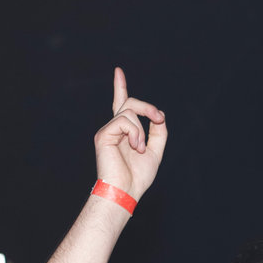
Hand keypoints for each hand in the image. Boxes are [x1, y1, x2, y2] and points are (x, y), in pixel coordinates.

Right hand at [94, 67, 167, 200]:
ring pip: (129, 111)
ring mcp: (107, 131)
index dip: (120, 87)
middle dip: (148, 108)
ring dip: (142, 129)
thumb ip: (158, 132)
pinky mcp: (103, 135)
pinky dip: (135, 133)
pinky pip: (124, 121)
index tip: (118, 71)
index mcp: (124, 132)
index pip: (122, 105)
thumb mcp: (155, 151)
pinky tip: (135, 147)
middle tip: (159, 118)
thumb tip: (159, 116)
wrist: (126, 191)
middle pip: (130, 103)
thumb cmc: (138, 177)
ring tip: (140, 149)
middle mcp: (114, 129)